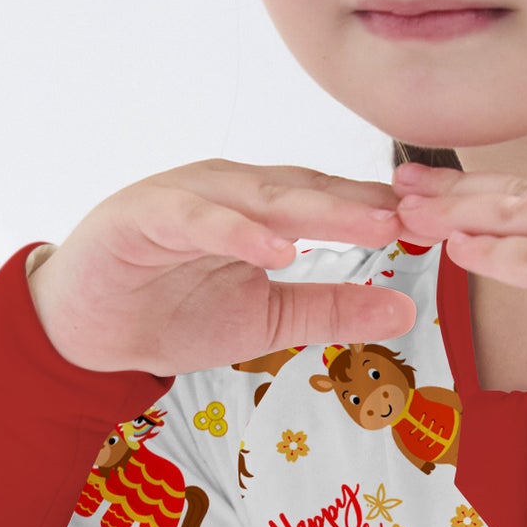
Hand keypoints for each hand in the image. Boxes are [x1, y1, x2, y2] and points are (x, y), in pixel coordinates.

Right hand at [27, 160, 417, 375]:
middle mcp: (231, 191)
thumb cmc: (178, 314)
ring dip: (315, 209)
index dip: (378, 210)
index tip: (433, 226)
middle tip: (413, 217)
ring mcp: (187, 197)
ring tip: (366, 224)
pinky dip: (238, 232)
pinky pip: (199, 219)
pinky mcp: (144, 216)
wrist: (93, 334)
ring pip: (259, 197)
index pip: (330, 200)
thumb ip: (332, 309)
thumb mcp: (271, 320)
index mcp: (262, 208)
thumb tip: (405, 307)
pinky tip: (276, 249)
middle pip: (305, 191)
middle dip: (361, 202)